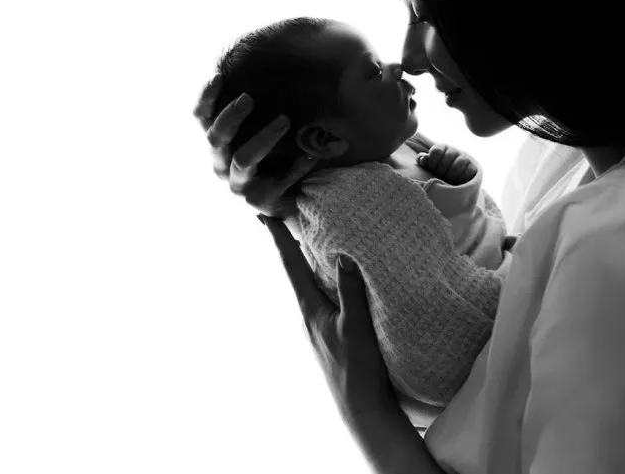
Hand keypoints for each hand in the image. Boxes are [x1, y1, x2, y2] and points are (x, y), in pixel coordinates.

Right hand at [193, 74, 317, 217]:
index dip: (206, 98)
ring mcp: (239, 184)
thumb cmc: (269, 154)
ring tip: (285, 120)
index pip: (201, 118)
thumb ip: (257, 102)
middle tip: (249, 98)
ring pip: (243, 159)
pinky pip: (277, 182)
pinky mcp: (260, 201)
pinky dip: (294, 167)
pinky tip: (310, 156)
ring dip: (263, 138)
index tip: (219, 76)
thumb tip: (273, 54)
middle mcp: (221, 163)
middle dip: (231, 116)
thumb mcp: (257, 128)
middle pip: (215, 138)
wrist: (285, 198)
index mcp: (218, 143)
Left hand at [257, 215, 396, 423]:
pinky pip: (319, 297)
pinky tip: (327, 279)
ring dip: (303, 261)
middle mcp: (307, 316)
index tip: (264, 216)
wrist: (360, 408)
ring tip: (302, 239)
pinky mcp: (328, 334)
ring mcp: (316, 326)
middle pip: (294, 272)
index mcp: (309, 310)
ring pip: (307, 284)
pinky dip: (318, 279)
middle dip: (288, 245)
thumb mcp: (356, 327)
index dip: (279, 240)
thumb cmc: (357, 369)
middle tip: (279, 219)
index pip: (291, 266)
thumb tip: (343, 256)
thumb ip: (350, 291)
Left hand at [416, 142, 476, 184]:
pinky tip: (458, 182)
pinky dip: (462, 178)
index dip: (432, 162)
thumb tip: (424, 159)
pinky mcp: (474, 167)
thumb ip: (423, 160)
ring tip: (449, 180)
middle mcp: (453, 151)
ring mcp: (465, 158)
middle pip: (448, 158)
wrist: (455, 180)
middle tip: (440, 176)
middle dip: (442, 170)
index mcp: (441, 148)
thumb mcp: (429, 166)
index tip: (432, 169)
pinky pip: (469, 171)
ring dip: (452, 175)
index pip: (436, 151)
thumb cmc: (438, 171)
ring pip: (459, 163)